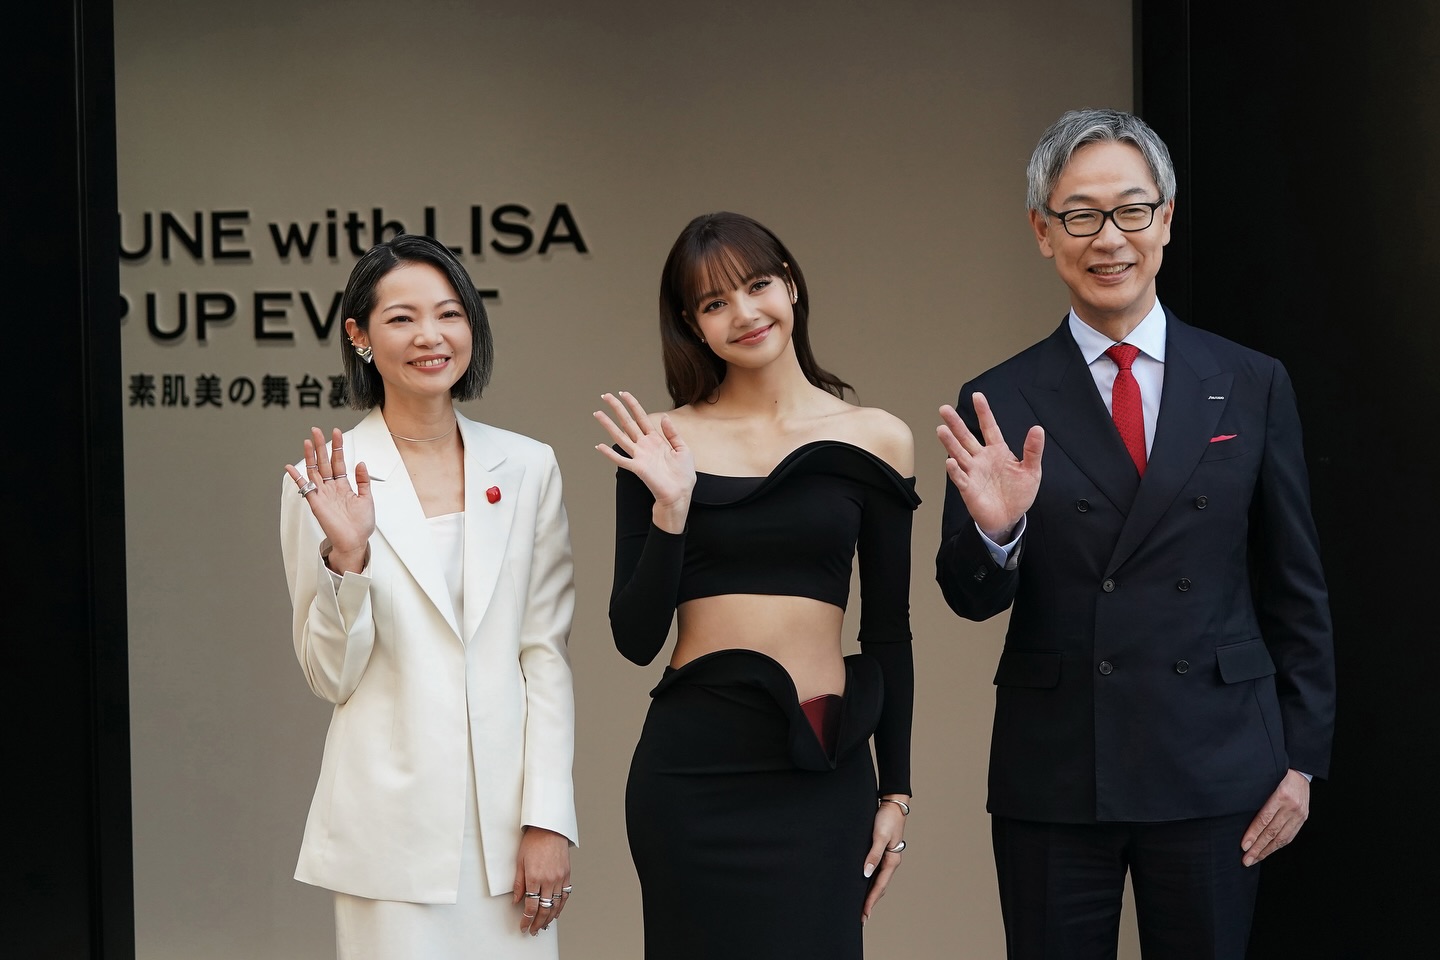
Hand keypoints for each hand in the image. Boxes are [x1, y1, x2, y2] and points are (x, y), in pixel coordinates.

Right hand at [285, 427, 373, 571]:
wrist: (355, 541)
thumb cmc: (361, 524)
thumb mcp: (367, 498)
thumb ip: (363, 480)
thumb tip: (360, 462)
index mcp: (343, 486)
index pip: (338, 462)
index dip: (337, 447)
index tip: (336, 432)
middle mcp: (331, 487)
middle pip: (324, 462)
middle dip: (321, 446)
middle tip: (316, 429)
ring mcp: (322, 494)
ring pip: (314, 470)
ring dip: (310, 456)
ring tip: (308, 441)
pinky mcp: (315, 502)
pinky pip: (304, 487)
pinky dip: (296, 477)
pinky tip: (290, 467)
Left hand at [512, 826, 571, 935]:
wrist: (550, 828)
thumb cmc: (533, 841)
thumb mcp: (520, 861)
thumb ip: (518, 883)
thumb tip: (516, 900)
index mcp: (534, 878)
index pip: (531, 906)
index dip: (527, 919)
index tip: (524, 926)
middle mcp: (549, 880)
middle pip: (544, 909)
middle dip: (538, 923)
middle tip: (533, 930)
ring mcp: (559, 878)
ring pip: (556, 905)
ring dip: (550, 918)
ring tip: (544, 926)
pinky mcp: (567, 875)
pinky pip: (565, 895)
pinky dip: (561, 906)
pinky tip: (556, 912)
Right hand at [593, 391, 696, 532]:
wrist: (681, 494)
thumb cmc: (683, 476)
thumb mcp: (683, 449)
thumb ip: (672, 433)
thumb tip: (664, 417)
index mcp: (656, 440)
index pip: (641, 418)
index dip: (633, 404)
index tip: (623, 393)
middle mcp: (645, 446)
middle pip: (628, 423)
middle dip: (616, 409)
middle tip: (605, 396)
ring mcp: (640, 456)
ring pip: (621, 437)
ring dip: (608, 425)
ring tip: (597, 414)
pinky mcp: (638, 468)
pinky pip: (621, 459)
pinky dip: (610, 453)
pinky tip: (599, 446)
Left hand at [861, 798, 907, 923]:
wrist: (892, 803)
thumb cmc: (887, 819)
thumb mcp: (880, 837)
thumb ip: (873, 855)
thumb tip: (866, 873)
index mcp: (892, 861)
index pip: (879, 886)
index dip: (871, 901)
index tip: (864, 914)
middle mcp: (890, 862)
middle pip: (880, 887)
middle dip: (871, 902)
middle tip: (862, 917)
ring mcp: (887, 857)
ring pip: (878, 880)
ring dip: (871, 893)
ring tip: (862, 906)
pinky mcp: (881, 851)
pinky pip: (876, 871)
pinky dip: (870, 881)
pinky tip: (863, 884)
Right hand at [937, 394, 1042, 541]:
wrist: (1009, 518)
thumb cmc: (1018, 494)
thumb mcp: (1031, 470)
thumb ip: (1033, 450)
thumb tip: (1038, 429)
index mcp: (997, 451)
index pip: (989, 427)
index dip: (984, 412)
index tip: (977, 396)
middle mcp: (982, 459)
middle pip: (966, 437)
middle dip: (956, 423)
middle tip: (944, 409)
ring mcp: (973, 472)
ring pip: (959, 454)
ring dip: (950, 442)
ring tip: (941, 429)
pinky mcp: (968, 488)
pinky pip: (960, 477)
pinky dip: (955, 470)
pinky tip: (949, 461)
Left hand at [1241, 769, 1309, 866]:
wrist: (1301, 769)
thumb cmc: (1277, 774)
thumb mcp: (1264, 781)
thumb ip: (1255, 797)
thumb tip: (1238, 816)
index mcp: (1280, 795)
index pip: (1264, 819)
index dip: (1253, 834)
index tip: (1243, 846)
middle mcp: (1292, 806)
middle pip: (1272, 832)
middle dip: (1258, 848)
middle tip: (1246, 859)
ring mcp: (1299, 814)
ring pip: (1282, 837)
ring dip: (1267, 850)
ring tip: (1254, 859)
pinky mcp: (1303, 818)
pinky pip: (1290, 835)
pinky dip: (1278, 845)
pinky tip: (1268, 850)